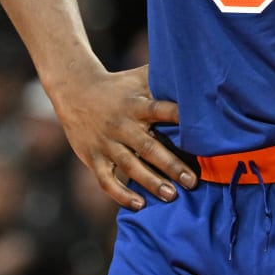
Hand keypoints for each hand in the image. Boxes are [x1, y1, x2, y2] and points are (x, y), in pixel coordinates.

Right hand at [48, 66, 194, 209]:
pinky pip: (106, 180)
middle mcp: (122, 125)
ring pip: (129, 166)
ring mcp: (106, 143)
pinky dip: (121, 194)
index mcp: (136, 105)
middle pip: (148, 147)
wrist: (74, 91)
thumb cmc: (118, 86)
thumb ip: (164, 77)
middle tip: (192, 181)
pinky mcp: (93, 158)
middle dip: (171, 164)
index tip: (199, 130)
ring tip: (171, 196)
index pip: (159, 110)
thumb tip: (197, 70)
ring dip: (150, 182)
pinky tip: (139, 204)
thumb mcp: (139, 78)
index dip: (177, 117)